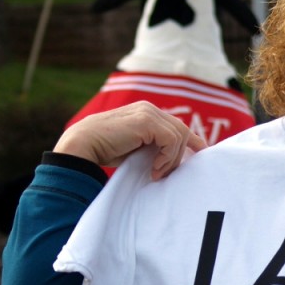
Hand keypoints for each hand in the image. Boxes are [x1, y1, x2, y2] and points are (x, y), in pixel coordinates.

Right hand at [54, 102, 207, 179]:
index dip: (194, 142)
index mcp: (148, 114)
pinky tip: (154, 168)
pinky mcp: (146, 120)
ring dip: (172, 159)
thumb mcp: (137, 150)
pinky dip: (167, 157)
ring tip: (156, 173)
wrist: (83, 146)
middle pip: (183, 132)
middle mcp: (150, 109)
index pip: (179, 126)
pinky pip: (172, 140)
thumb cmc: (106, 152)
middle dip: (180, 156)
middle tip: (163, 174)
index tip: (201, 158)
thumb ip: (154, 149)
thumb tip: (177, 162)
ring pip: (180, 136)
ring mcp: (149, 112)